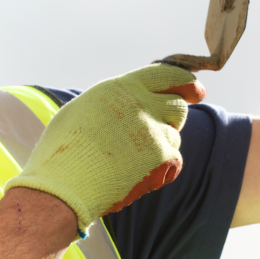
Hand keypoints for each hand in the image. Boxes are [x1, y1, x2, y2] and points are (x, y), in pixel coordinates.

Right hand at [8, 65, 202, 230]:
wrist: (63, 185)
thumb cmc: (62, 151)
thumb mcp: (82, 110)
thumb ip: (113, 101)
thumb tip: (132, 101)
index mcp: (121, 87)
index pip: (167, 74)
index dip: (185, 81)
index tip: (197, 90)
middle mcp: (141, 102)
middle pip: (178, 105)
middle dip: (172, 118)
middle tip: (157, 133)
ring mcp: (154, 129)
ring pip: (174, 136)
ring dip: (161, 147)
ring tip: (128, 160)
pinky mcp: (161, 156)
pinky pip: (175, 161)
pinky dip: (162, 169)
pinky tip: (136, 175)